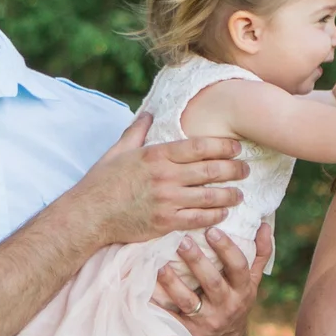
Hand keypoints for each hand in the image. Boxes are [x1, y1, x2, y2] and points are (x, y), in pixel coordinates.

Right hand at [75, 115, 247, 247]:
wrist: (89, 215)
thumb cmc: (101, 182)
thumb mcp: (118, 151)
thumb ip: (136, 131)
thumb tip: (148, 113)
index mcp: (156, 155)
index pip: (199, 147)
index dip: (223, 146)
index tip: (236, 148)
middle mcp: (165, 176)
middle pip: (210, 171)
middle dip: (233, 170)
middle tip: (246, 170)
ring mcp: (167, 200)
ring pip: (209, 196)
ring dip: (229, 195)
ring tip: (240, 194)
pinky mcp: (165, 222)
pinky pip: (198, 219)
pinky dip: (214, 216)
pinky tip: (223, 214)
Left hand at [151, 222, 272, 335]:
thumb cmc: (236, 304)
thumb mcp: (252, 283)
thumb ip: (259, 254)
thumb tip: (264, 225)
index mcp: (243, 291)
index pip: (239, 267)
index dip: (227, 248)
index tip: (213, 230)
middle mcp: (226, 306)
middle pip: (212, 282)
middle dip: (197, 261)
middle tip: (182, 240)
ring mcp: (205, 321)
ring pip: (188, 300)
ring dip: (172, 281)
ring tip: (159, 263)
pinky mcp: (186, 332)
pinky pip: (169, 316)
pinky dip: (157, 302)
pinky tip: (146, 286)